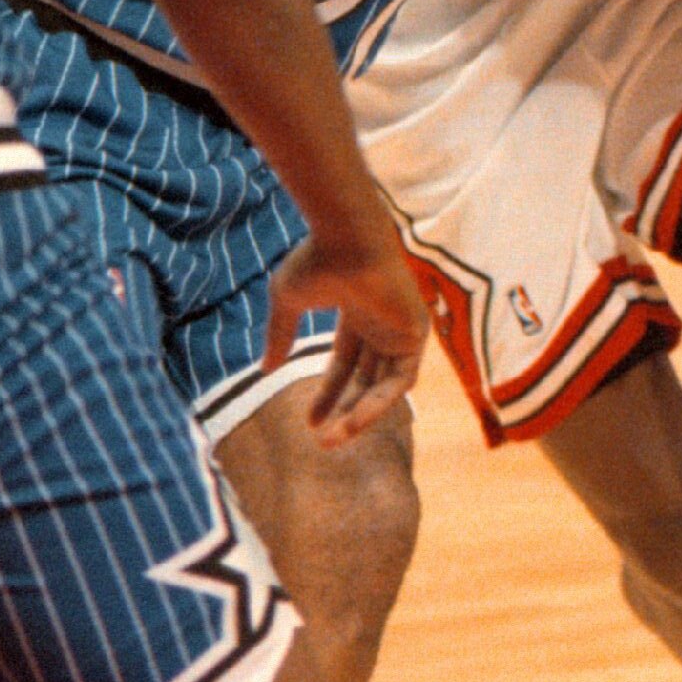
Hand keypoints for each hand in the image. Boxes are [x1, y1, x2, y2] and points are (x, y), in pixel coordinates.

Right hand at [263, 216, 428, 449]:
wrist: (347, 239)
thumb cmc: (317, 261)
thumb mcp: (288, 302)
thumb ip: (280, 336)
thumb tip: (265, 372)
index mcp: (358, 311)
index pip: (346, 362)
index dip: (328, 393)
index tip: (309, 422)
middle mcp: (383, 322)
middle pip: (367, 378)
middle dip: (345, 411)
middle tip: (322, 442)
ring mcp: (402, 328)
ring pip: (385, 386)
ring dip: (361, 416)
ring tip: (333, 440)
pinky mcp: (416, 334)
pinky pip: (401, 382)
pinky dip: (379, 404)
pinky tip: (353, 424)